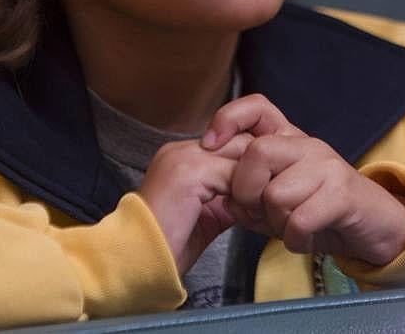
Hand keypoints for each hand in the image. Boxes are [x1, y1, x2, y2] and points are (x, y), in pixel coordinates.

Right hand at [138, 133, 253, 274]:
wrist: (137, 261)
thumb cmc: (166, 246)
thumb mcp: (204, 215)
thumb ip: (225, 199)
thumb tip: (253, 198)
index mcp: (181, 156)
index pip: (231, 145)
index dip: (252, 169)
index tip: (261, 198)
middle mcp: (181, 150)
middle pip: (240, 143)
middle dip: (259, 172)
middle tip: (268, 203)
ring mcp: (183, 158)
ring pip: (241, 155)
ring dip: (256, 183)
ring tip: (260, 211)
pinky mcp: (189, 173)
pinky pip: (233, 174)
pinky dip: (247, 195)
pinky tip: (248, 216)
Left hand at [204, 95, 404, 266]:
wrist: (374, 227)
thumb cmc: (318, 212)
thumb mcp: (277, 201)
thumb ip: (247, 196)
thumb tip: (223, 198)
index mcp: (288, 140)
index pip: (256, 107)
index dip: (228, 119)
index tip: (209, 145)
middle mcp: (307, 145)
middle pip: (258, 153)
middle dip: (247, 192)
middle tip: (257, 213)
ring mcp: (327, 166)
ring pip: (276, 193)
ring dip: (275, 223)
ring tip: (289, 227)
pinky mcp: (342, 193)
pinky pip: (300, 220)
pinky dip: (295, 239)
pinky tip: (304, 239)